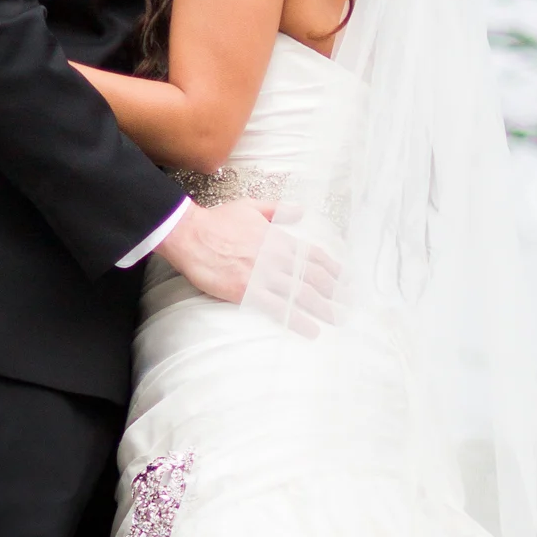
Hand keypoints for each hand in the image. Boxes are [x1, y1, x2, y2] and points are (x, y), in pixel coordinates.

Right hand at [161, 199, 339, 331]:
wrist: (189, 234)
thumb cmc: (216, 220)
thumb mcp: (251, 207)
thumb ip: (277, 210)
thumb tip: (300, 210)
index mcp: (277, 238)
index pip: (312, 255)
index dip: (332, 269)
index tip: (344, 280)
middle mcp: (274, 256)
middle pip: (312, 277)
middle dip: (333, 292)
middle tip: (346, 304)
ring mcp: (262, 274)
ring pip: (300, 293)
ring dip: (322, 308)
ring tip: (336, 319)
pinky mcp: (247, 291)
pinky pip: (278, 308)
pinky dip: (297, 320)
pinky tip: (310, 330)